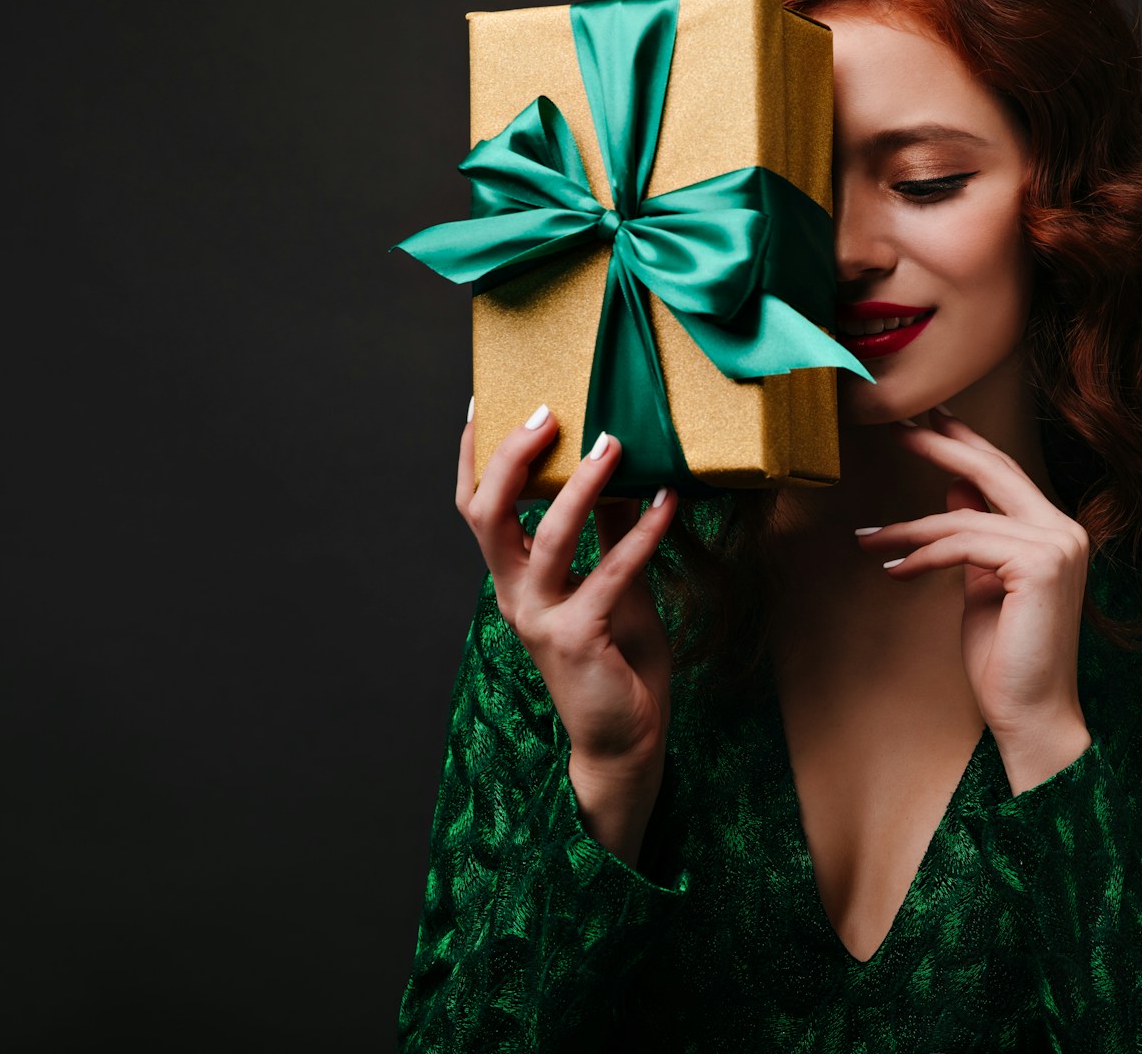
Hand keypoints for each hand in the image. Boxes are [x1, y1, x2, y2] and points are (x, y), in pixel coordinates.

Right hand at [456, 404, 678, 775]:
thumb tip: (618, 464)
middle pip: (488, 513)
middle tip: (549, 412)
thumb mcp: (612, 582)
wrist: (624, 739)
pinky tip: (669, 502)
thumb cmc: (616, 659)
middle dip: (512, 457)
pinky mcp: (580, 638)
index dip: (472, 456)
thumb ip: (608, 530)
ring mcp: (542, 618)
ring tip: (614, 443)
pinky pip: (611, 572)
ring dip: (584, 485)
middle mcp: (515, 594)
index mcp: (511, 578)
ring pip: (547, 536)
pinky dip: (642, 532)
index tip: (484, 401)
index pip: (474, 508)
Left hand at [854, 406, 1092, 784]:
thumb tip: (955, 492)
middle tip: (895, 427)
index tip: (926, 420)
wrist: (1032, 715)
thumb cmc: (1007, 660)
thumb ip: (975, 538)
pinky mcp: (1038, 566)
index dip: (963, 443)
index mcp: (1056, 532)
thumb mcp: (982, 585)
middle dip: (940, 445)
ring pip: (964, 517)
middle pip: (992, 471)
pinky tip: (894, 568)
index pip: (1004, 473)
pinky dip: (922, 554)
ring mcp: (1057, 546)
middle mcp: (1064, 531)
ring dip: (908, 527)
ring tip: (867, 537)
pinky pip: (963, 545)